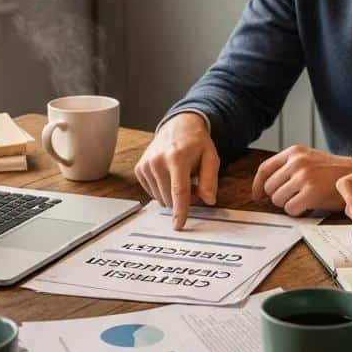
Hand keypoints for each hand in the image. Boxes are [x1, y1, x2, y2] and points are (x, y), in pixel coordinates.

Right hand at [133, 113, 220, 229]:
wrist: (179, 125)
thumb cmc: (196, 143)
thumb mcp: (211, 157)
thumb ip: (210, 180)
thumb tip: (208, 200)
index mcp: (177, 157)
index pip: (178, 191)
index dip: (180, 211)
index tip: (178, 226)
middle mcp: (158, 160)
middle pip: (169, 198)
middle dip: (183, 200)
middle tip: (194, 185)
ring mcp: (146, 164)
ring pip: (160, 198)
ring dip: (172, 195)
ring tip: (182, 177)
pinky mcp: (140, 168)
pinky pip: (152, 192)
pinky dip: (163, 190)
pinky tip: (170, 175)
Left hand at [251, 146, 351, 215]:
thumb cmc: (332, 171)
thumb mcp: (309, 159)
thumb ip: (288, 167)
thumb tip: (263, 188)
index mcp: (294, 152)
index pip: (264, 168)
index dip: (257, 185)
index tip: (257, 196)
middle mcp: (297, 162)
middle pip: (269, 187)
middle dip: (278, 196)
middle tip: (292, 198)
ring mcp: (303, 177)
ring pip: (278, 199)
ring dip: (288, 204)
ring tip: (303, 199)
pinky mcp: (310, 193)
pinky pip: (290, 209)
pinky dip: (297, 211)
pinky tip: (308, 205)